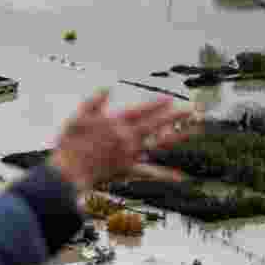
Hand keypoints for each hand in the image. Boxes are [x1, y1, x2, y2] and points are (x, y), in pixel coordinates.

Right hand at [49, 90, 198, 193]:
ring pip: (159, 143)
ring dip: (179, 136)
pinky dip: (165, 175)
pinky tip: (181, 177)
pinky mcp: (128, 169)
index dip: (156, 105)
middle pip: (157, 124)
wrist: (68, 173)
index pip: (141, 111)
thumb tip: (107, 87)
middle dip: (176, 116)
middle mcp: (128, 137)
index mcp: (116, 123)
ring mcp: (130, 154)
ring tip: (196, 129)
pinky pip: (150, 172)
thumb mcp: (77, 118)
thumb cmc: (69, 145)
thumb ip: (94, 102)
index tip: (170, 99)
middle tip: (193, 109)